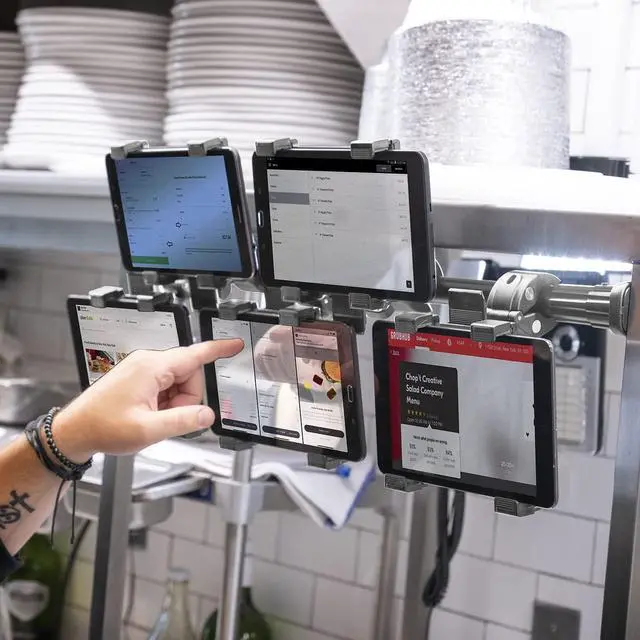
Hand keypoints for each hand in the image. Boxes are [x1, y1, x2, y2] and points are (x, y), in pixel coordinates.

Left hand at [50, 340, 242, 459]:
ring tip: (153, 419)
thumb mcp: (149, 430)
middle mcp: (148, 362)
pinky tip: (150, 415)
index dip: (219, 350)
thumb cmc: (103, 426)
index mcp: (152, 367)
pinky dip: (164, 403)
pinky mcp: (138, 376)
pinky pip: (165, 386)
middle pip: (188, 375)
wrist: (75, 431)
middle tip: (168, 419)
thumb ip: (184, 421)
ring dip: (174, 403)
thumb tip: (207, 415)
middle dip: (186, 399)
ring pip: (177, 383)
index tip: (235, 344)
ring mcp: (142, 368)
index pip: (195, 354)